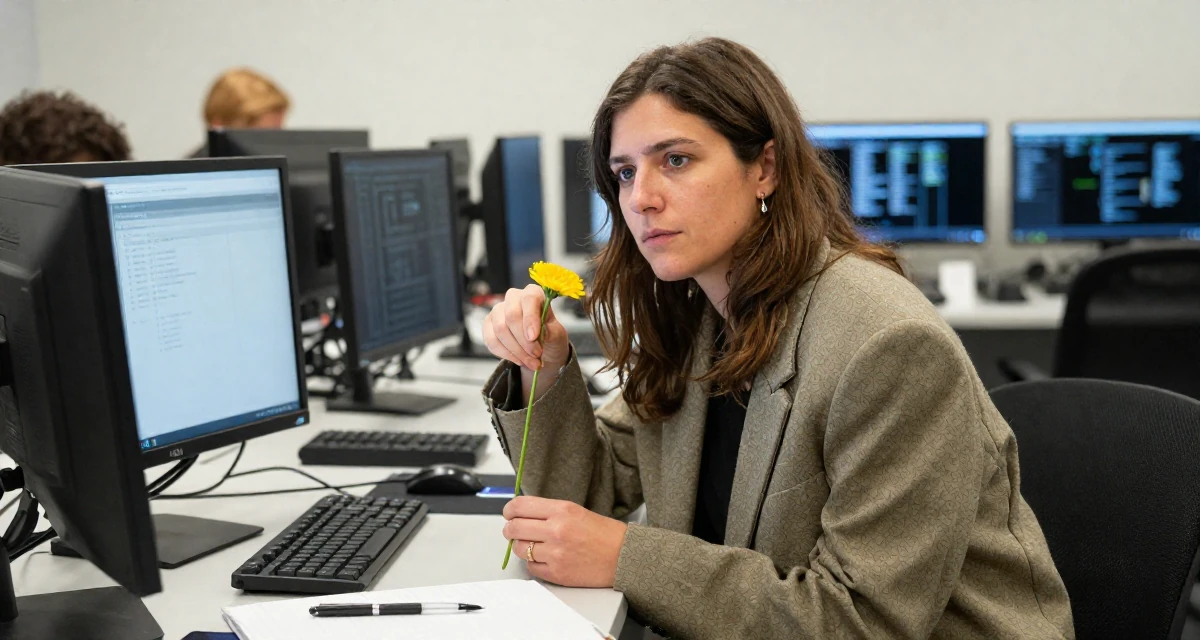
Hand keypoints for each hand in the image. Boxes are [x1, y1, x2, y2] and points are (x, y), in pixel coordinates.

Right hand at [482, 285, 569, 371]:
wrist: (541, 349)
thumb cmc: (549, 336)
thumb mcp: (557, 334)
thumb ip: (551, 331)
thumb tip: (542, 332)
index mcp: (533, 293)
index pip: (529, 299)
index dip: (530, 318)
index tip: (533, 337)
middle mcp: (514, 298)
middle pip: (512, 316)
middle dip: (524, 340)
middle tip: (536, 355)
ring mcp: (498, 310)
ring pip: (500, 330)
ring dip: (517, 351)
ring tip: (531, 362)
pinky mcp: (488, 325)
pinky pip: (491, 341)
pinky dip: (506, 354)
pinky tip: (519, 359)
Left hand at [502, 496, 626, 587]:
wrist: (624, 557)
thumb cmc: (604, 534)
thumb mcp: (576, 511)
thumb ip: (549, 512)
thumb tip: (523, 514)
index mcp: (562, 510)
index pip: (520, 506)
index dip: (509, 510)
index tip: (509, 513)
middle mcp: (556, 530)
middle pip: (514, 528)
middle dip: (510, 529)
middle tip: (512, 530)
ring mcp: (555, 553)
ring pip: (519, 549)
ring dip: (520, 547)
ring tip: (531, 545)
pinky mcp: (557, 573)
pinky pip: (531, 568)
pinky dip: (533, 563)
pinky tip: (543, 558)